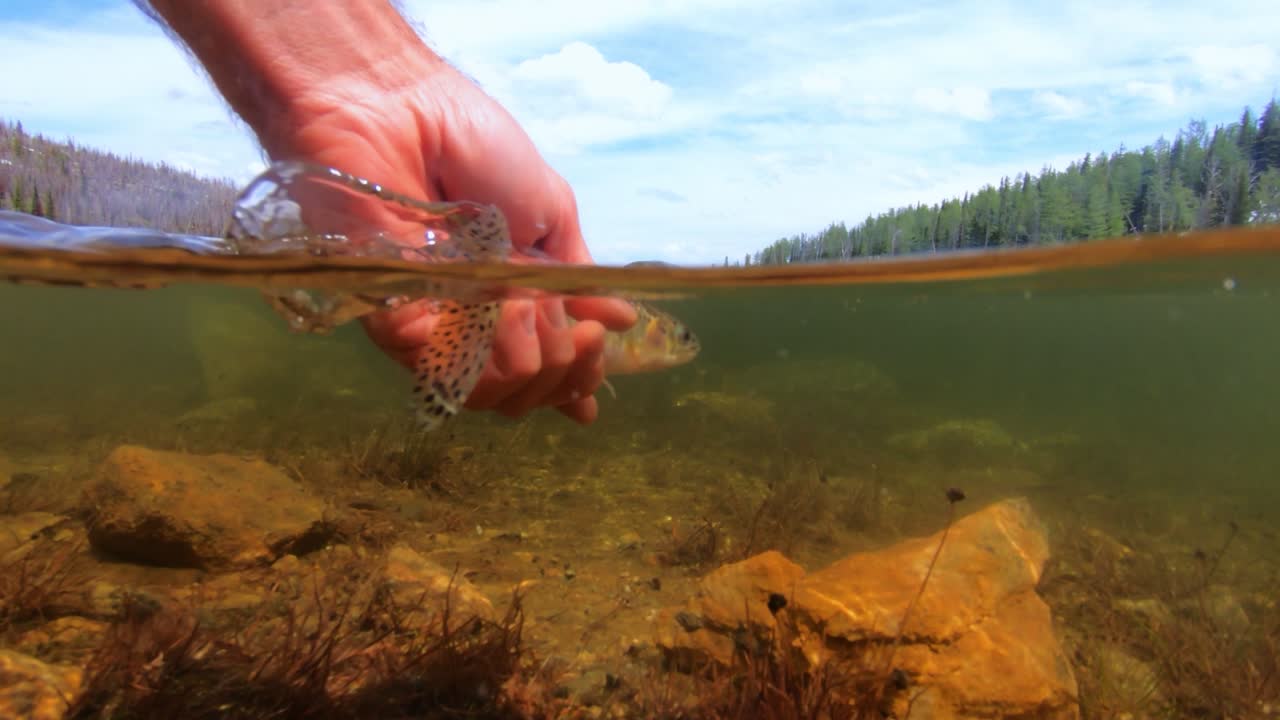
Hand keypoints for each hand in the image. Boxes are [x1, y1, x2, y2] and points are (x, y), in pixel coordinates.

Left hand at [269, 66, 636, 424]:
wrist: (405, 112)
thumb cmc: (476, 148)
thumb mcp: (550, 208)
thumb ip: (578, 275)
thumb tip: (623, 321)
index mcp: (513, 298)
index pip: (549, 366)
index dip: (581, 376)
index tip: (602, 347)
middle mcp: (474, 321)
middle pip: (521, 393)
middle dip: (566, 372)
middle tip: (581, 334)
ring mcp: (433, 325)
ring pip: (486, 393)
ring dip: (531, 364)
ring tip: (538, 318)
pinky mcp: (390, 319)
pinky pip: (437, 368)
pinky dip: (483, 352)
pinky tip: (504, 314)